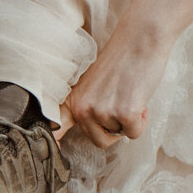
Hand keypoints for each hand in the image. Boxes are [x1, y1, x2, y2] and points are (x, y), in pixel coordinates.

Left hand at [61, 15, 176, 148]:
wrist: (140, 39)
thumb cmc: (120, 60)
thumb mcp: (92, 84)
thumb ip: (87, 106)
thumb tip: (91, 126)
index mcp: (73, 101)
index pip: (56, 130)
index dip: (54, 145)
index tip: (50, 153)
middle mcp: (83, 108)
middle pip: (99, 141)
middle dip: (115, 129)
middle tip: (122, 105)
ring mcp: (102, 111)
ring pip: (119, 136)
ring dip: (129, 121)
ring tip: (130, 96)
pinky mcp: (124, 113)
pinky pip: (134, 133)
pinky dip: (142, 121)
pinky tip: (141, 100)